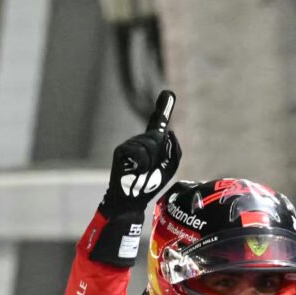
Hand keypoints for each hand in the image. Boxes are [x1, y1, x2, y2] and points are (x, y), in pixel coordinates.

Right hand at [101, 91, 179, 217]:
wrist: (132, 200)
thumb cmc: (149, 185)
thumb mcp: (169, 168)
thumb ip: (174, 150)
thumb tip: (169, 132)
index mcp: (152, 143)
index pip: (158, 123)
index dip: (163, 108)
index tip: (168, 93)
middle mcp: (140, 140)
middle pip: (158, 138)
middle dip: (159, 155)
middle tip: (151, 170)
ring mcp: (130, 144)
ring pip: (149, 145)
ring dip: (150, 162)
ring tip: (142, 172)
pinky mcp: (121, 150)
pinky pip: (139, 151)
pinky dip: (142, 163)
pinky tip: (137, 170)